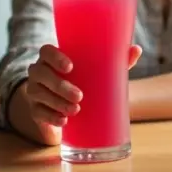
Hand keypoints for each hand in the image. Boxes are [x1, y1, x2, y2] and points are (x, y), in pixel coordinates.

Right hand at [17, 44, 143, 132]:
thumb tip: (136, 49)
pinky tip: (64, 121)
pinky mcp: (34, 110)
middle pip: (40, 73)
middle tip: (80, 96)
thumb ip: (116, 61)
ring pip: (37, 93)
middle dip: (59, 85)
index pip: (46, 51)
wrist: (68, 108)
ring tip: (76, 110)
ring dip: (56, 102)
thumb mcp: (99, 72)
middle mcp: (39, 72)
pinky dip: (51, 117)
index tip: (71, 67)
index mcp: (53, 59)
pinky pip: (37, 113)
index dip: (55, 57)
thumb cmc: (84, 82)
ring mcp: (34, 91)